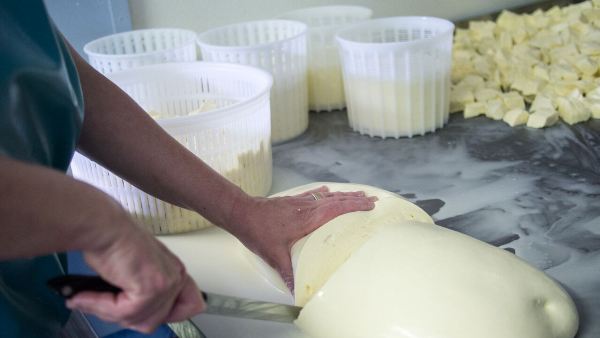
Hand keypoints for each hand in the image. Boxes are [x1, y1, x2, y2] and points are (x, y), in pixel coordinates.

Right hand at [65, 212, 204, 332]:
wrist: (102, 228)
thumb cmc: (112, 242)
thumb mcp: (136, 270)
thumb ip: (143, 293)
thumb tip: (136, 316)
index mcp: (176, 272)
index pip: (190, 306)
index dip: (165, 315)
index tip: (138, 313)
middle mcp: (176, 277)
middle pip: (155, 320)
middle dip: (125, 317)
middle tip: (103, 303)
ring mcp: (166, 284)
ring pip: (138, 321)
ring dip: (108, 312)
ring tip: (90, 297)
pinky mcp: (150, 289)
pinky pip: (124, 313)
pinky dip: (100, 306)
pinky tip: (84, 296)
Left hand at [228, 186, 377, 291]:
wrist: (242, 213)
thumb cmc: (258, 232)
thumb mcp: (273, 254)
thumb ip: (287, 271)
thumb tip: (295, 291)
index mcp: (307, 219)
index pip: (337, 209)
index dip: (354, 206)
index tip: (370, 205)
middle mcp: (307, 207)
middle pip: (336, 200)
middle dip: (355, 199)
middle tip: (373, 200)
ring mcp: (299, 202)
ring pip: (327, 196)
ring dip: (343, 195)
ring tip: (358, 195)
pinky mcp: (292, 200)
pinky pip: (313, 194)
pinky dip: (324, 193)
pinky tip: (327, 190)